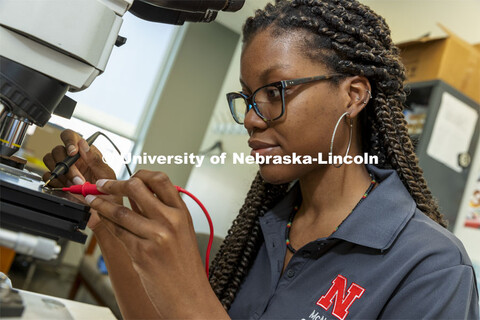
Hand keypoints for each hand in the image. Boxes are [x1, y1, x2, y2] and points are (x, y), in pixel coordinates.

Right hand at [42, 129, 120, 229]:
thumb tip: (83, 143)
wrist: (104, 212)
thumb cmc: (109, 192)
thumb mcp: (106, 175)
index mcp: (85, 153)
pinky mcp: (56, 181)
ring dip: (61, 174)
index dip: (68, 141)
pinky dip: (55, 182)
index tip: (73, 152)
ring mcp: (63, 169)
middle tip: (78, 179)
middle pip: (58, 150)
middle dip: (68, 166)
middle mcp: (72, 159)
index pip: (70, 136)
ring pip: (50, 161)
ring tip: (74, 185)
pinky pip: (47, 176)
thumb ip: (95, 159)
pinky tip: (66, 187)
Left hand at [85, 170, 227, 318]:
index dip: (139, 174)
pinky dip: (104, 223)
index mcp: (181, 212)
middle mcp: (170, 220)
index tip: (126, 177)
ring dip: (100, 203)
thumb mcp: (180, 233)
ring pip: (120, 210)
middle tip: (101, 185)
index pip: (160, 179)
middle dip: (114, 184)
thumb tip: (136, 195)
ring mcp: (156, 236)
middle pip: (137, 187)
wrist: (190, 297)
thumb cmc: (185, 268)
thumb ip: (160, 212)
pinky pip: (117, 232)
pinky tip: (98, 218)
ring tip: (91, 199)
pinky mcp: (142, 252)